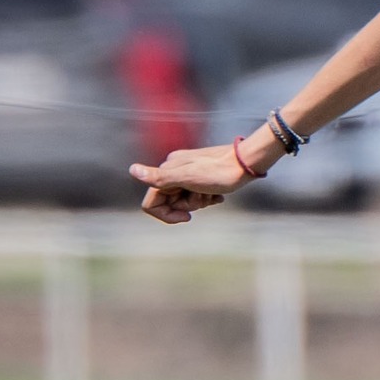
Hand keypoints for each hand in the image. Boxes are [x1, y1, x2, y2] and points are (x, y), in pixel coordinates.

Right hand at [130, 142, 252, 222]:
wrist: (247, 162)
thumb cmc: (219, 172)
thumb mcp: (188, 177)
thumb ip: (160, 177)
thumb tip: (132, 169)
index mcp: (168, 170)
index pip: (152, 203)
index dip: (166, 214)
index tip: (187, 216)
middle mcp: (175, 170)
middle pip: (170, 202)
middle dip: (188, 205)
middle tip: (204, 197)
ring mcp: (189, 173)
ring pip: (184, 199)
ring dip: (199, 202)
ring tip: (213, 194)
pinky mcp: (202, 176)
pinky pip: (197, 194)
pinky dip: (207, 198)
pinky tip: (219, 196)